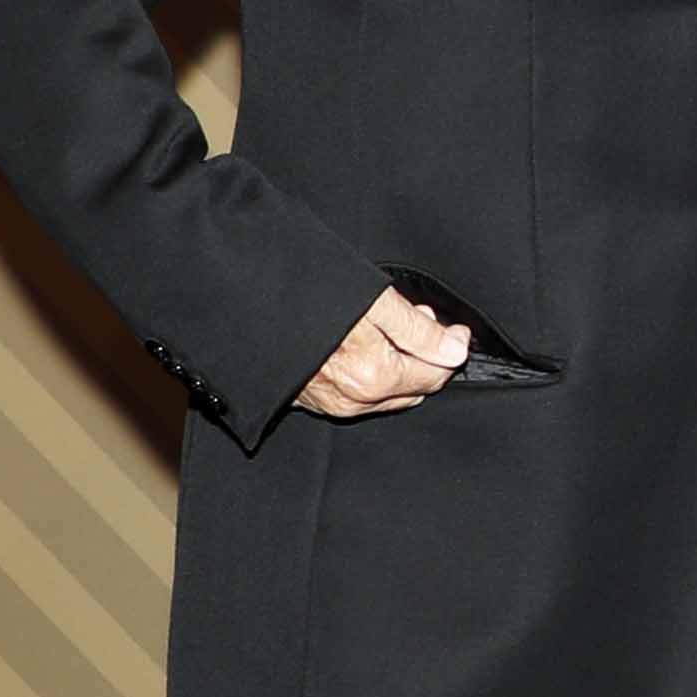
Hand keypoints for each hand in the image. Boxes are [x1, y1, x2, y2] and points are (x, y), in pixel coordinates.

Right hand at [295, 285, 470, 418]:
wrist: (240, 299)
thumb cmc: (302, 293)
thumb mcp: (372, 300)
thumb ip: (418, 330)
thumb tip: (455, 349)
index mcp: (373, 377)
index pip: (434, 375)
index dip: (450, 347)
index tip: (453, 327)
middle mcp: (353, 399)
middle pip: (413, 387)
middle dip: (423, 356)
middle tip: (416, 319)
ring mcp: (330, 403)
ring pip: (386, 392)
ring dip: (396, 363)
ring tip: (384, 324)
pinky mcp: (311, 399)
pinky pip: (358, 393)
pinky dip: (370, 371)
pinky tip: (359, 341)